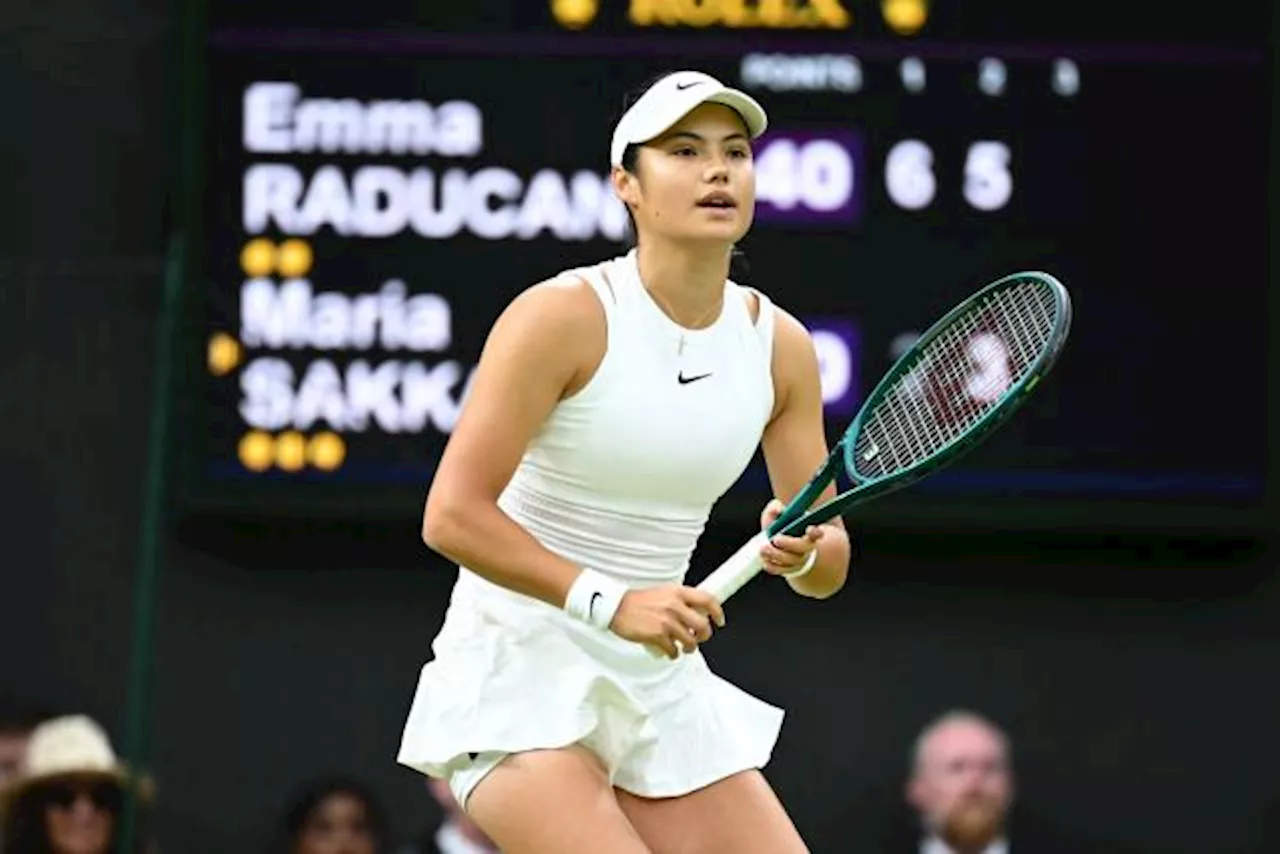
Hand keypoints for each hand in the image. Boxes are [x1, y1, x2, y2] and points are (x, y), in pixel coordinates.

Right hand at [609, 585, 725, 659]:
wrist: (615, 607)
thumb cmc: (637, 602)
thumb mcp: (663, 593)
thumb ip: (680, 601)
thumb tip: (696, 612)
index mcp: (677, 593)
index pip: (707, 599)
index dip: (718, 612)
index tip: (720, 621)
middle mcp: (674, 605)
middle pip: (703, 625)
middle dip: (704, 635)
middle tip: (699, 638)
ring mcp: (666, 621)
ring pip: (690, 640)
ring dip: (689, 647)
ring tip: (683, 647)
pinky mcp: (657, 635)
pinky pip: (674, 650)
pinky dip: (673, 654)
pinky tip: (670, 651)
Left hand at [758, 499, 823, 575]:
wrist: (782, 544)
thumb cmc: (783, 526)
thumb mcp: (780, 515)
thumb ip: (777, 509)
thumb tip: (776, 510)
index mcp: (808, 532)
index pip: (816, 532)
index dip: (815, 532)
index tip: (810, 528)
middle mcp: (806, 548)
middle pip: (802, 548)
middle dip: (789, 543)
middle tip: (775, 539)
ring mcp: (798, 560)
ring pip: (791, 561)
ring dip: (776, 555)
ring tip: (763, 549)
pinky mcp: (789, 569)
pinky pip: (782, 570)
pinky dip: (773, 566)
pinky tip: (765, 561)